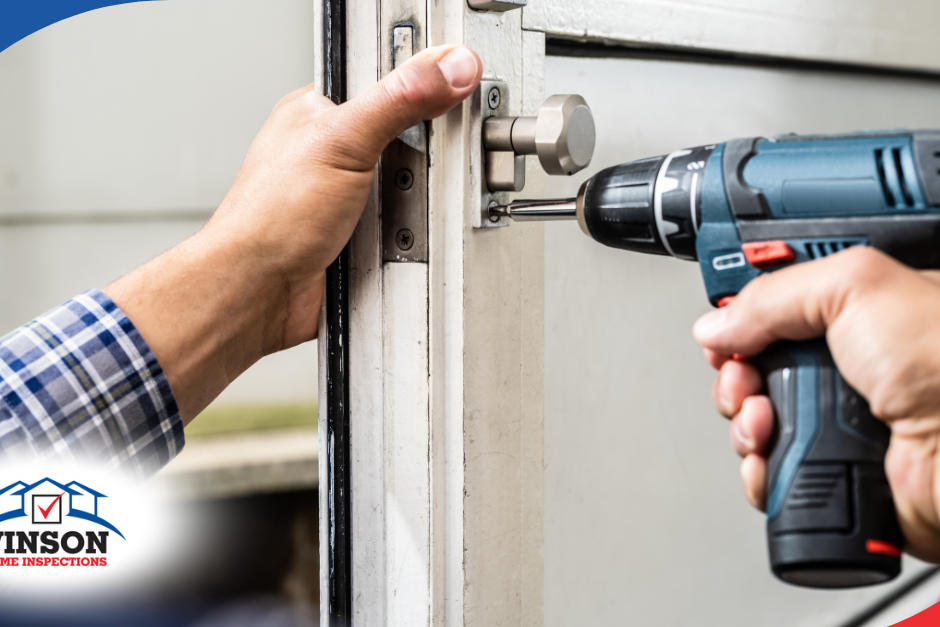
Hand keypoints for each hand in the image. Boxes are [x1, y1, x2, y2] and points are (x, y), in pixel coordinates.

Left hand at [105, 45, 481, 421]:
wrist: (259, 292)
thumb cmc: (270, 219)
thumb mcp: (343, 141)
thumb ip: (399, 99)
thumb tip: (448, 67)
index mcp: (319, 111)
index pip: (386, 80)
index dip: (419, 87)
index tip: (450, 95)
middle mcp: (332, 151)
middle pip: (406, 137)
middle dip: (421, 157)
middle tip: (417, 165)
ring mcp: (348, 194)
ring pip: (408, 185)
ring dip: (414, 203)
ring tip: (400, 209)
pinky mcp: (360, 233)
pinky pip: (402, 225)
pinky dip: (407, 234)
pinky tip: (396, 235)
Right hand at [693, 247, 939, 561]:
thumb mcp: (856, 288)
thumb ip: (775, 295)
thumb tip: (718, 324)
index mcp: (859, 308)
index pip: (779, 301)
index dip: (743, 313)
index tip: (726, 323)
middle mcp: (847, 363)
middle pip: (754, 363)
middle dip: (736, 374)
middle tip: (747, 379)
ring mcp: (840, 418)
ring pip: (756, 418)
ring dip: (746, 423)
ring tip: (766, 422)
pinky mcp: (835, 466)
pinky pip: (771, 469)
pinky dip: (760, 468)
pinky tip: (773, 457)